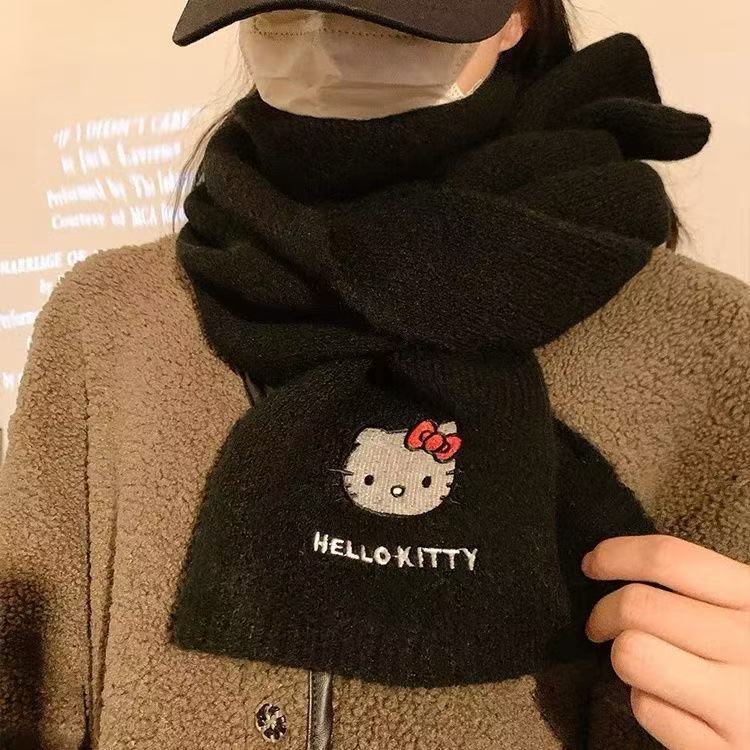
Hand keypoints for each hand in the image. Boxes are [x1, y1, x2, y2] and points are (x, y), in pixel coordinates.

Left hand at [582, 534, 749, 749]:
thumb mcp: (744, 613)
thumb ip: (701, 590)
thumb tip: (619, 562)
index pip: (669, 558)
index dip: (616, 555)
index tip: (593, 564)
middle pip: (637, 605)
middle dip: (603, 612)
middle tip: (601, 624)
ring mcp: (740, 702)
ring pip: (632, 654)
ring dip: (624, 656)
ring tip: (639, 662)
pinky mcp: (723, 749)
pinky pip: (647, 708)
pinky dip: (646, 703)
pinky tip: (667, 701)